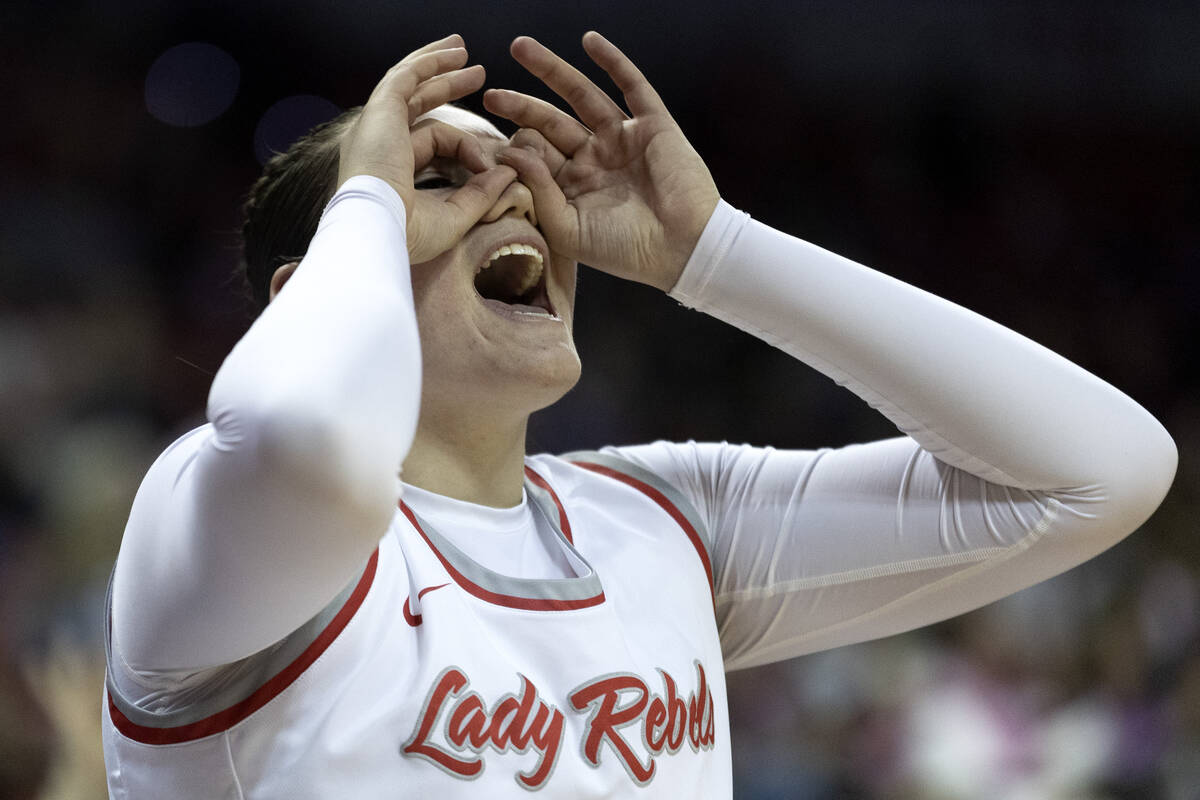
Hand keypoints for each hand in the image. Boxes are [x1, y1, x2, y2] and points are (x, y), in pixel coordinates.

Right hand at [338, 35, 518, 263]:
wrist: (379, 229)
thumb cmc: (409, 234)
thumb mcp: (455, 214)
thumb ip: (481, 193)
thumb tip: (508, 172)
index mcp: (389, 168)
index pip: (429, 142)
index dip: (464, 148)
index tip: (489, 166)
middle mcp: (380, 142)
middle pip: (417, 105)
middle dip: (446, 85)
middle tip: (476, 73)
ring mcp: (378, 124)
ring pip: (410, 84)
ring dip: (439, 66)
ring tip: (464, 50)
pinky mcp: (382, 110)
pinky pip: (407, 77)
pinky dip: (429, 63)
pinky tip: (452, 53)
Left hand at [484, 32, 719, 291]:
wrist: (683, 249)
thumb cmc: (625, 250)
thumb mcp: (568, 229)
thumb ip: (539, 191)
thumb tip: (511, 150)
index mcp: (573, 186)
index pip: (535, 155)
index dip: (514, 149)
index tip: (489, 153)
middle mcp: (595, 158)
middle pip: (551, 121)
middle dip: (520, 105)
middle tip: (490, 94)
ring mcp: (623, 138)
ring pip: (582, 95)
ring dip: (552, 70)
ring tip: (519, 47)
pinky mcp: (653, 125)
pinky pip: (632, 86)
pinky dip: (613, 62)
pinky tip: (588, 41)